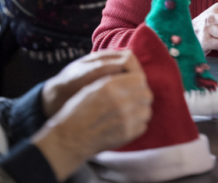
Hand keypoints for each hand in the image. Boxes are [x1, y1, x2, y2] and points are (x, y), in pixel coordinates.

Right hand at [33, 55, 152, 180]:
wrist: (70, 139)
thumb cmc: (78, 112)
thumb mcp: (92, 88)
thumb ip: (114, 82)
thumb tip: (132, 78)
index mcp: (110, 87)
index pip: (140, 78)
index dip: (137, 82)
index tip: (133, 86)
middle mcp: (120, 101)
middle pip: (147, 94)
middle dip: (141, 96)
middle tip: (133, 100)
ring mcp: (125, 119)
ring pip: (147, 111)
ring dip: (140, 111)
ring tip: (129, 113)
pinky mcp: (127, 134)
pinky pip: (142, 126)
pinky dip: (137, 125)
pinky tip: (126, 124)